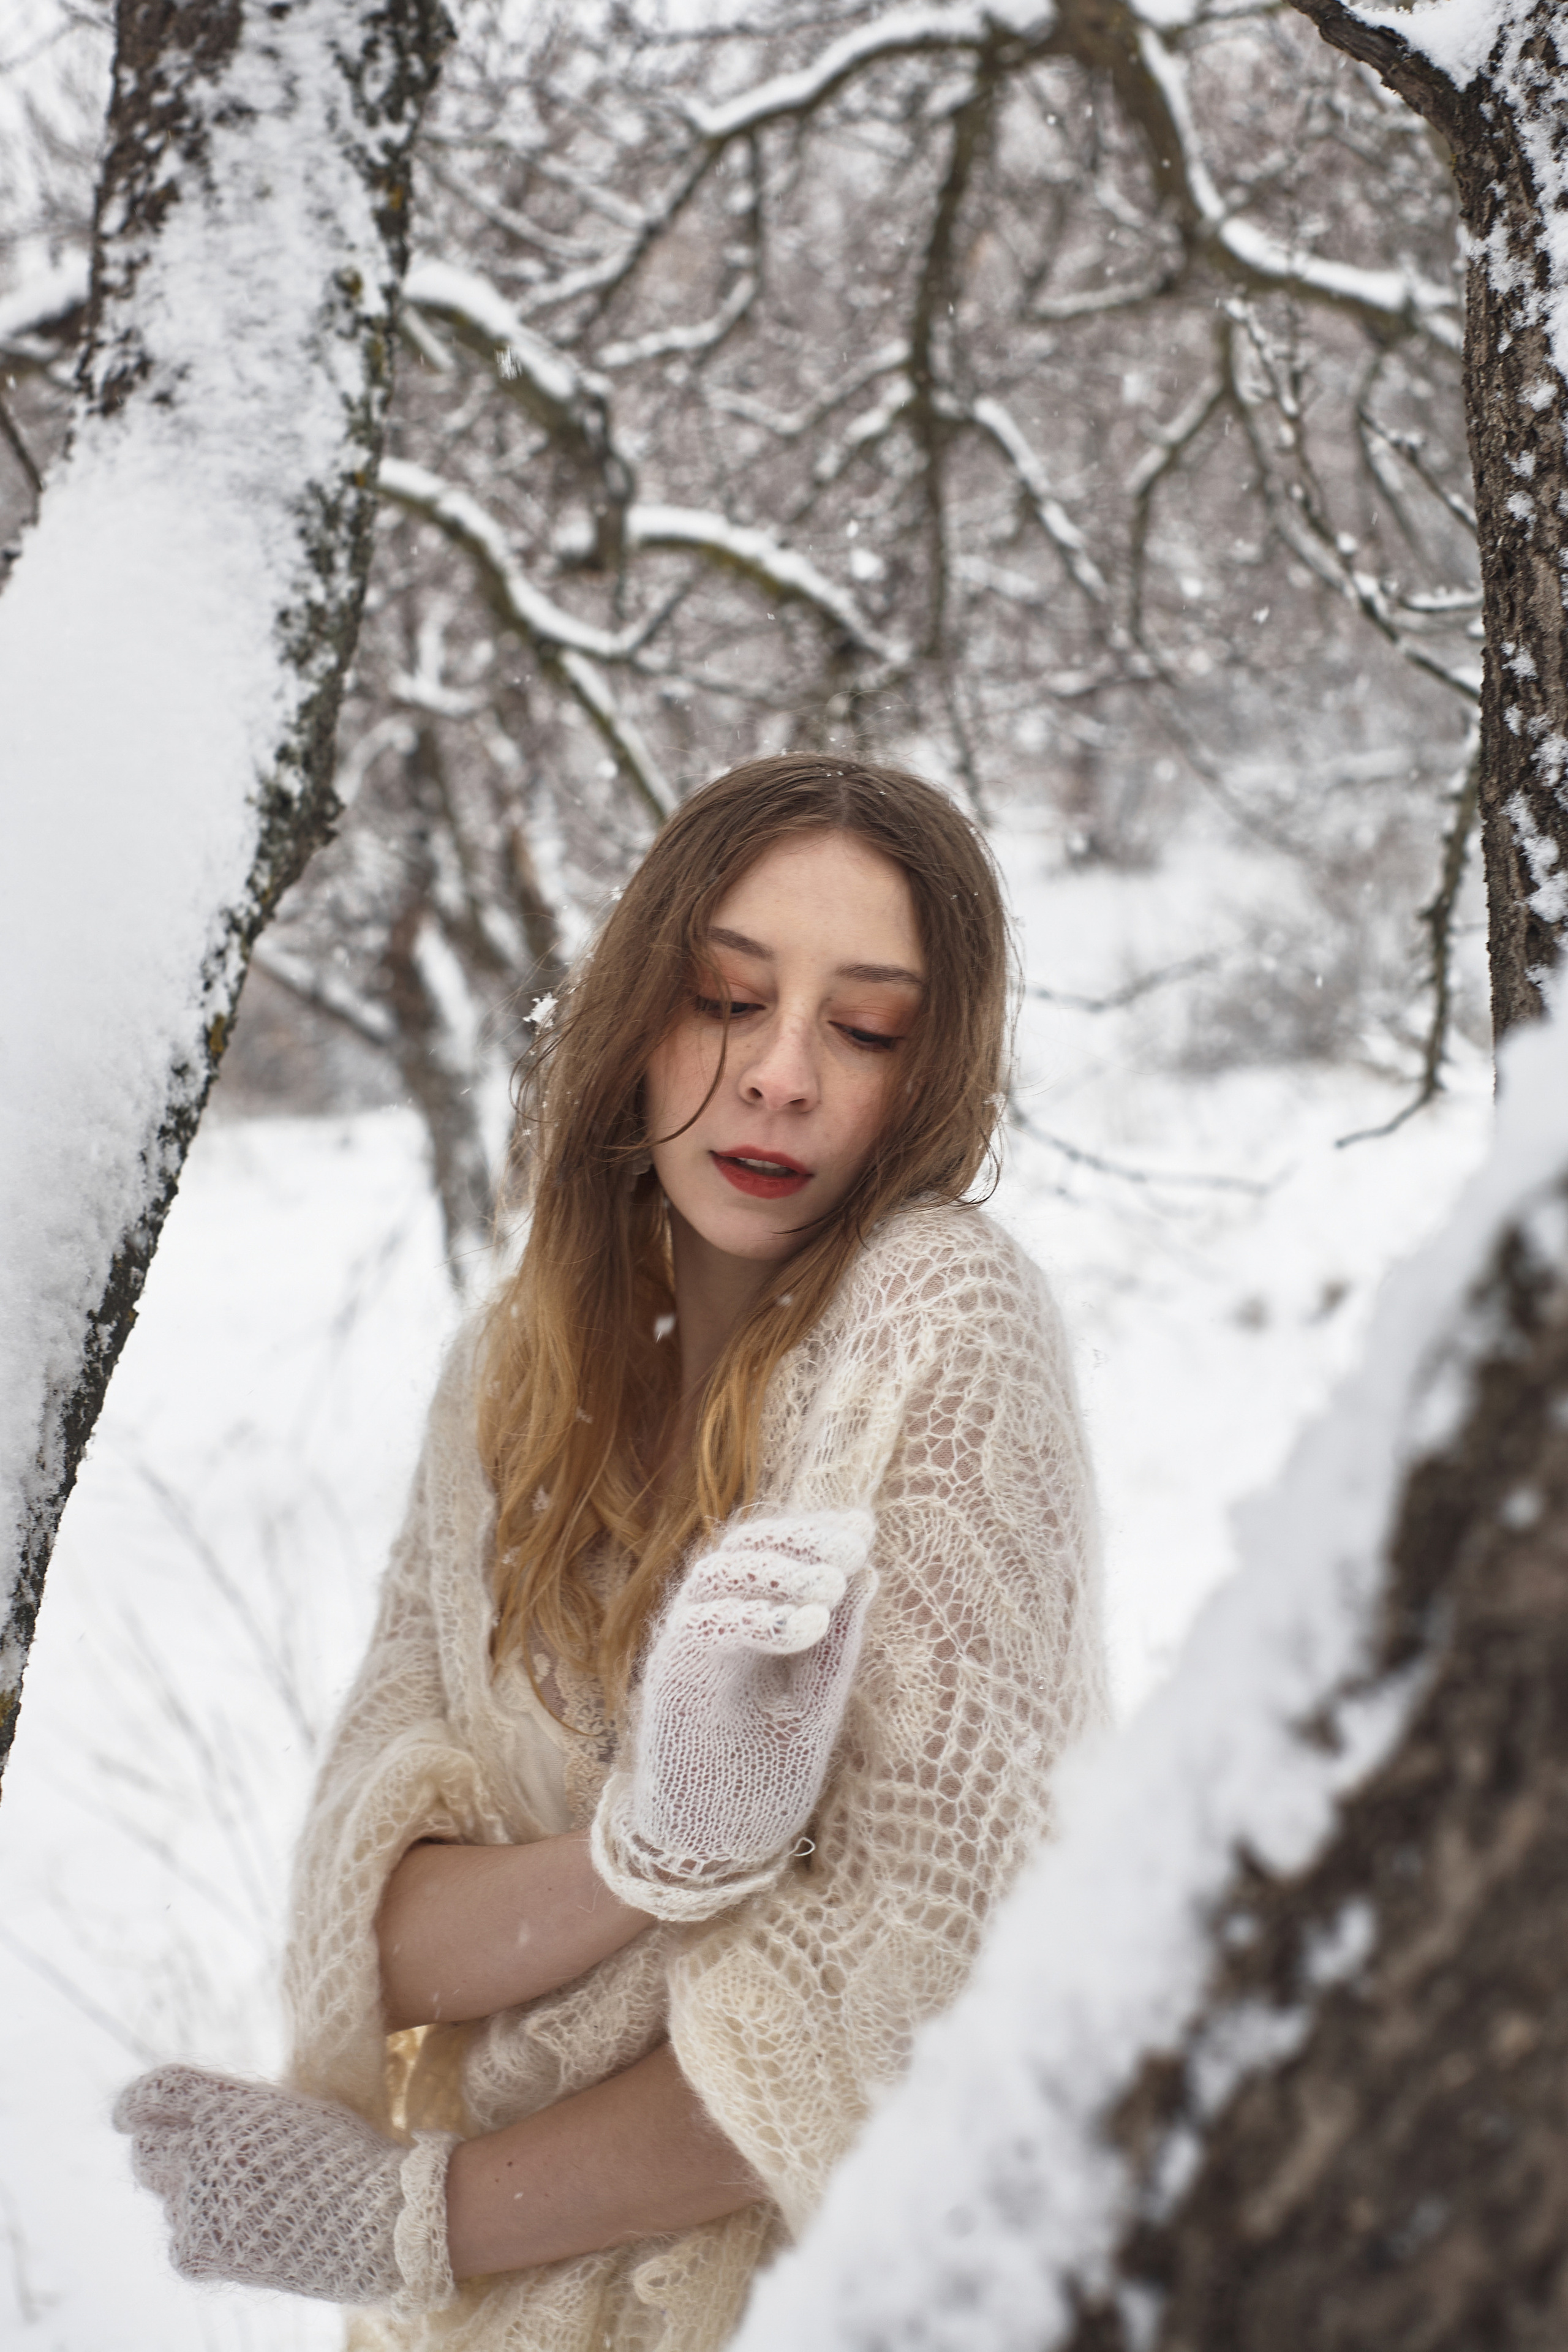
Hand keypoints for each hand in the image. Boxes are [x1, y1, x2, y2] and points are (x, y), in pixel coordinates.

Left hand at [114, 2063, 456, 2308]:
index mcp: (226, 2103)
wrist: (377, 2216)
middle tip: (191, 2166)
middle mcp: (202, 2147)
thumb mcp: (291, 2111)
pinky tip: (237, 2236)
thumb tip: (199, 2125)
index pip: (154, 2095)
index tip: (126, 2117)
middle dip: (163, 2156)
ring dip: (192, 2200)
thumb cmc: (347, 2155)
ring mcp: (198, 2201)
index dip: (135, 2106)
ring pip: (167, 2200)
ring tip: (245, 2203)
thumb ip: (239, 2114)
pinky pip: (180, 2243)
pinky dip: (199, 2241)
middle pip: (146, 2152)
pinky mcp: (205, 2249)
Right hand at [593, 1509, 876, 1915]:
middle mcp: (707, 1627)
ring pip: (717, 1578)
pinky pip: (703, 1628)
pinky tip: (807, 1625)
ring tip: (831, 1585)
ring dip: (779, 1573)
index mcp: (743, 1627)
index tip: (861, 1530)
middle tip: (851, 1549)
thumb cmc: (759, 1780)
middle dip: (799, 1543)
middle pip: (741, 1551)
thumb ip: (836, 1648)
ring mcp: (684, 1650)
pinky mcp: (669, 1682)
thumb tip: (869, 1573)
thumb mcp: (814, 1707)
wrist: (714, 1854)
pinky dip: (755, 1618)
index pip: (770, 1554)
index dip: (811, 1534)